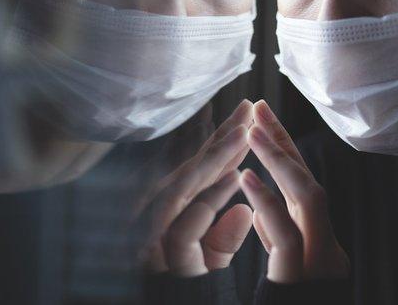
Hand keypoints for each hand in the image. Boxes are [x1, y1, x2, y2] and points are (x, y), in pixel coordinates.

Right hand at [136, 99, 255, 276]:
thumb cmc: (189, 291)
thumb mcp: (211, 261)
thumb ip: (224, 235)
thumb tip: (243, 208)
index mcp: (175, 215)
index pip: (199, 172)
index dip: (221, 143)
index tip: (246, 117)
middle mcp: (159, 218)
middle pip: (191, 172)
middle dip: (221, 139)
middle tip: (247, 110)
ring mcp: (151, 236)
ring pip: (185, 190)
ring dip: (214, 161)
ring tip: (242, 136)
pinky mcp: (153, 258)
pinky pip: (179, 229)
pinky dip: (205, 205)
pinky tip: (231, 178)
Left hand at [239, 100, 348, 282]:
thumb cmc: (288, 303)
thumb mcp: (283, 267)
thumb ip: (276, 237)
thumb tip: (260, 212)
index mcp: (312, 239)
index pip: (299, 184)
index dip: (283, 147)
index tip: (261, 115)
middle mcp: (322, 243)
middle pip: (306, 180)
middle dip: (283, 141)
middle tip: (259, 107)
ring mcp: (318, 260)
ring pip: (307, 198)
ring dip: (279, 161)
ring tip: (252, 132)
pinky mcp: (303, 278)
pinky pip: (288, 234)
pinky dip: (268, 202)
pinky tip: (246, 177)